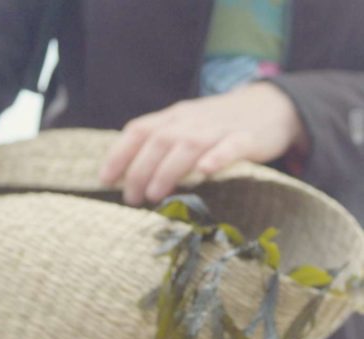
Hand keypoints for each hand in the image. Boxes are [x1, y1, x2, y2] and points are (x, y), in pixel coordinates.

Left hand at [99, 83, 306, 204]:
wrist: (269, 104)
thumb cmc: (218, 123)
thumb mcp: (185, 125)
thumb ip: (161, 143)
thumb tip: (130, 174)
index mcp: (173, 116)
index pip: (139, 130)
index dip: (119, 154)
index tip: (105, 179)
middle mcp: (191, 119)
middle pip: (159, 141)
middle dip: (139, 170)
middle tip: (131, 198)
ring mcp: (218, 128)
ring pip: (187, 145)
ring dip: (167, 170)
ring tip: (154, 195)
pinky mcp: (247, 137)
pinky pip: (230, 146)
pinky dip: (216, 157)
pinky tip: (205, 171)